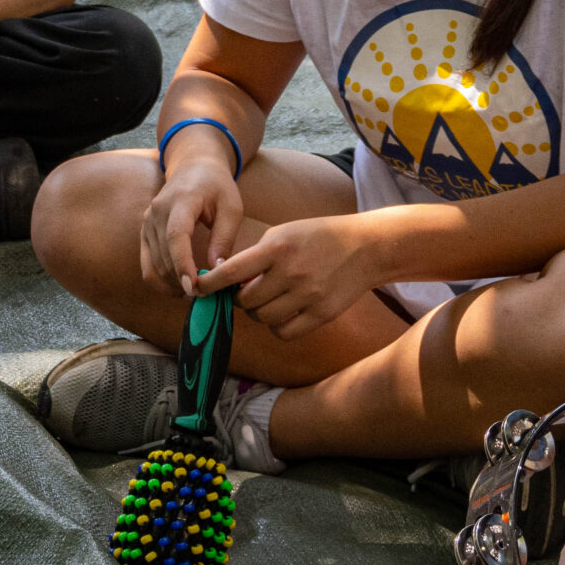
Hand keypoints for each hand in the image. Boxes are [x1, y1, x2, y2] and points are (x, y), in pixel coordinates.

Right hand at [141, 150, 244, 296]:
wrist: (193, 166)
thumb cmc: (217, 186)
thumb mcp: (231, 207)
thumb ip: (224, 238)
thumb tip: (218, 270)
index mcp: (181, 201)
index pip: (176, 235)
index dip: (182, 263)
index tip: (193, 287)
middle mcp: (157, 212)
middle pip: (164, 255)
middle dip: (183, 281)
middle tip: (207, 297)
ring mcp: (147, 223)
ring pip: (154, 265)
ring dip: (173, 284)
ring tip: (197, 293)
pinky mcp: (144, 233)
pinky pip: (147, 266)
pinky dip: (161, 282)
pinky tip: (180, 287)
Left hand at [198, 213, 382, 337]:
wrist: (366, 247)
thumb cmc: (318, 236)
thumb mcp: (284, 232)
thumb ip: (256, 255)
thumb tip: (230, 280)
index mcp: (277, 248)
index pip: (232, 271)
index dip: (211, 284)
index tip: (199, 289)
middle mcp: (290, 272)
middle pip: (247, 301)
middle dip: (242, 299)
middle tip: (249, 292)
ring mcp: (307, 295)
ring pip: (264, 319)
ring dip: (260, 313)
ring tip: (270, 299)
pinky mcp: (322, 314)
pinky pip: (285, 332)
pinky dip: (278, 326)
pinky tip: (285, 312)